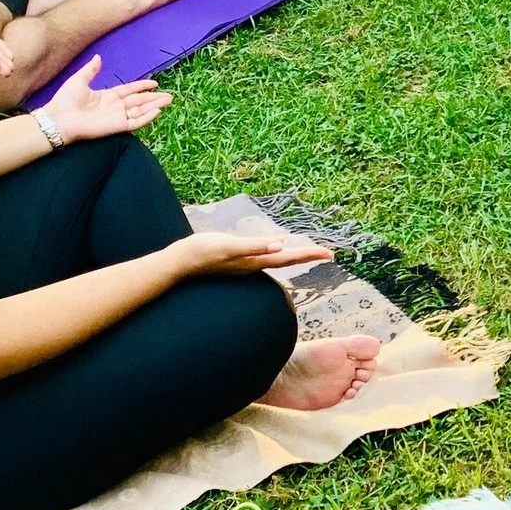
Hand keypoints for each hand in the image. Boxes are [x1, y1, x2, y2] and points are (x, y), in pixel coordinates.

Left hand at [40, 55, 172, 141]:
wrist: (59, 118)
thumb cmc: (65, 100)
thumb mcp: (79, 80)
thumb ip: (91, 70)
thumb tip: (98, 57)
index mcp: (107, 96)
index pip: (130, 90)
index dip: (142, 87)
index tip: (155, 83)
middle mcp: (115, 107)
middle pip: (140, 100)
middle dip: (154, 98)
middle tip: (170, 95)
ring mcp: (117, 117)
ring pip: (141, 110)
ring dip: (155, 106)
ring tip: (168, 101)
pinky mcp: (117, 126)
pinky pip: (136, 122)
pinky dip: (147, 117)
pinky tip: (157, 111)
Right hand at [166, 229, 334, 279]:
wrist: (180, 263)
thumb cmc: (203, 252)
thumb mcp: (229, 246)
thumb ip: (254, 246)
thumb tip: (280, 245)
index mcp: (256, 260)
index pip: (290, 258)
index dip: (310, 255)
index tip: (330, 254)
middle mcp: (255, 264)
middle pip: (288, 260)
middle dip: (309, 255)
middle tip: (330, 254)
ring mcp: (246, 264)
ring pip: (278, 259)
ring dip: (296, 256)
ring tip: (311, 252)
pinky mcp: (238, 260)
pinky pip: (264, 256)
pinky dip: (276, 251)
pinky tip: (278, 245)